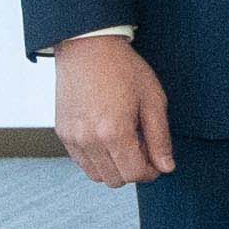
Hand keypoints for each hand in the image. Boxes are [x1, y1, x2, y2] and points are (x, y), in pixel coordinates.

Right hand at [50, 30, 174, 188]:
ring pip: (96, 175)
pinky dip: (97, 160)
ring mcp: (72, 138)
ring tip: (126, 142)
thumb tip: (166, 167)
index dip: (152, 172)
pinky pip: (81, 162)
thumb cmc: (124, 69)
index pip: (135, 174)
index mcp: (113, 133)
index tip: (158, 160)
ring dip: (115, 167)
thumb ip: (160, 138)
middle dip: (134, 170)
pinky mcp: (62, 133)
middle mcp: (88, 140)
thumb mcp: (153, 100)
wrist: (88, 48)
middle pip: (115, 180)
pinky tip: (109, 139)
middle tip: (144, 148)